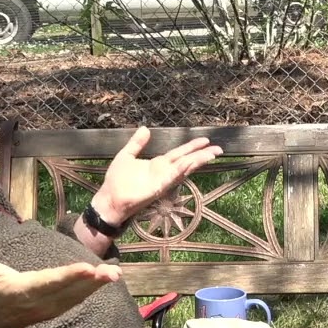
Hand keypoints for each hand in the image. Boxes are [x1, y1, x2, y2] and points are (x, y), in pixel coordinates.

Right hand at [0, 228, 121, 327]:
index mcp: (21, 290)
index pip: (48, 282)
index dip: (68, 276)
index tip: (87, 269)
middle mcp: (38, 302)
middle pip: (69, 291)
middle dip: (92, 281)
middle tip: (113, 272)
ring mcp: (49, 309)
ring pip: (76, 297)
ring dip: (96, 286)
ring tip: (115, 273)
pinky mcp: (55, 310)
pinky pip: (75, 300)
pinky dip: (91, 290)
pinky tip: (105, 279)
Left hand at [93, 127, 222, 224]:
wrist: (109, 198)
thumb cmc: (117, 181)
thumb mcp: (126, 156)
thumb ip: (137, 143)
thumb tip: (145, 128)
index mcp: (158, 164)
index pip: (179, 153)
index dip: (192, 146)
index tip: (206, 140)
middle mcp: (163, 172)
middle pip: (187, 161)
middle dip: (202, 155)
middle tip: (219, 149)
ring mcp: (162, 181)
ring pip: (183, 169)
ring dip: (196, 162)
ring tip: (211, 154)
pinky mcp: (156, 189)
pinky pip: (170, 179)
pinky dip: (179, 171)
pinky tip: (188, 164)